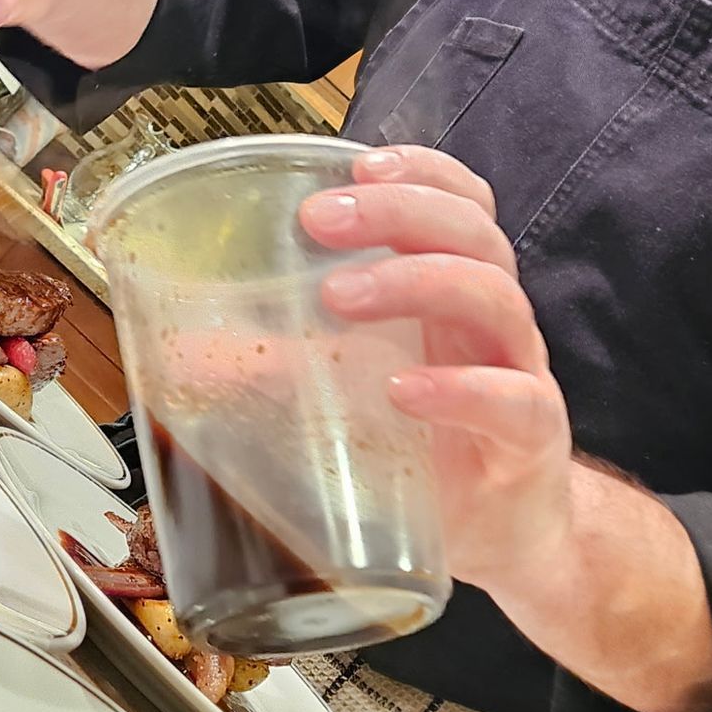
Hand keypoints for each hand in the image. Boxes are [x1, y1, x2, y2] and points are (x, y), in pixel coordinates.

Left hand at [299, 145, 574, 603]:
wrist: (506, 545)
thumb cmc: (431, 452)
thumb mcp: (352, 400)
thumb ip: (282, 368)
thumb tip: (183, 355)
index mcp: (457, 298)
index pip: (464, 206)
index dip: (422, 172)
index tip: (357, 165)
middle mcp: (494, 325)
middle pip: (474, 236)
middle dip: (398, 212)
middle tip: (319, 221)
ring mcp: (519, 378)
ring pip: (496, 299)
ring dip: (415, 283)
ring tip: (339, 296)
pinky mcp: (529, 445)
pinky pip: (514, 402)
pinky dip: (458, 391)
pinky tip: (404, 391)